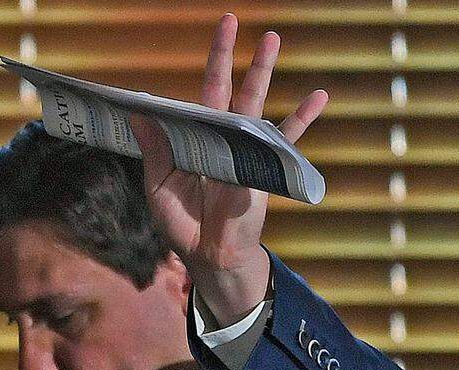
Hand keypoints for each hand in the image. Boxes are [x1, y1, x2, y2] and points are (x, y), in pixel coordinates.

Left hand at [130, 13, 327, 324]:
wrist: (210, 256)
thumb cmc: (183, 224)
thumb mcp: (159, 186)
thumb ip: (154, 151)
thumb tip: (140, 113)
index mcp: (195, 139)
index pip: (197, 94)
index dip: (196, 68)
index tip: (200, 41)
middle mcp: (222, 137)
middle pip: (227, 87)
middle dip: (231, 55)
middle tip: (232, 18)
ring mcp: (244, 150)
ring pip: (256, 104)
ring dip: (264, 72)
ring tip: (274, 40)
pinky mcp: (263, 168)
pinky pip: (285, 141)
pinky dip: (303, 119)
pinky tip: (318, 96)